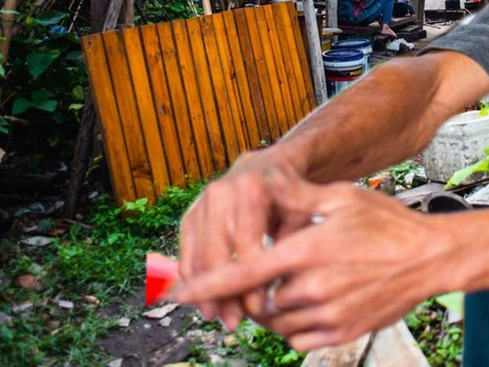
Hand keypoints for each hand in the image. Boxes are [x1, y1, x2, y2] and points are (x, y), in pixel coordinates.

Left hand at [174, 167, 452, 350]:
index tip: (178, 292)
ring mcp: (328, 314)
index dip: (205, 283)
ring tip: (291, 282)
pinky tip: (307, 301)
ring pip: (275, 320)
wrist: (428, 258)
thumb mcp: (341, 198)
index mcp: (307, 250)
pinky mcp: (340, 332)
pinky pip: (296, 338)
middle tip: (261, 276)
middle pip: (256, 300)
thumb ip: (296, 199)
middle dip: (250, 292)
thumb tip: (263, 189)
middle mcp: (313, 286)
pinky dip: (291, 325)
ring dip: (271, 307)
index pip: (242, 272)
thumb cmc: (386, 223)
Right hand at [177, 151, 310, 329]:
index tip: (259, 307)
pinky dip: (194, 281)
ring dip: (206, 293)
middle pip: (215, 253)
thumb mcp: (303, 211)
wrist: (270, 167)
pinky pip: (185, 253)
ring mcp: (201, 203)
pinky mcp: (190, 215)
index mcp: (252, 187)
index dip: (251, 280)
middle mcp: (221, 192)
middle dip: (224, 292)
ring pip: (196, 256)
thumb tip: (280, 288)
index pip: (246, 243)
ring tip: (221, 317)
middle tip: (235, 322)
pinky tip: (208, 301)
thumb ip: (293, 243)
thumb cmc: (292, 194)